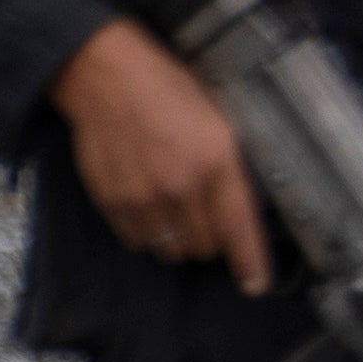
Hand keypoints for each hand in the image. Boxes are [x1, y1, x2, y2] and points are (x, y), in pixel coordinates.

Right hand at [53, 20, 270, 293]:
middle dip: (211, 238)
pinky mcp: (114, 204)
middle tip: (204, 211)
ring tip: (174, 205)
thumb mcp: (216, 118)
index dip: (251, 263)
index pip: (239, 228)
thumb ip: (229, 164)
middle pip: (206, 246)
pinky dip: (147, 231)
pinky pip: (139, 241)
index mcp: (217, 160)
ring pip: (172, 249)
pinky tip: (147, 201)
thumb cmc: (166, 87)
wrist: (106, 77)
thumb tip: (240, 205)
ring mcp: (146, 199)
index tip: (256, 284)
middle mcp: (183, 186)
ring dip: (178, 237)